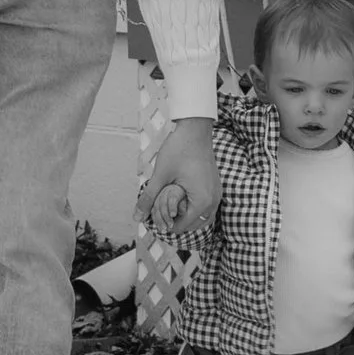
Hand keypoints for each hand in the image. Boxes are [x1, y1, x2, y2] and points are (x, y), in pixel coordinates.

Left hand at [139, 117, 220, 240]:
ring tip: (170, 209)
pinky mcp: (215, 185)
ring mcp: (217, 192)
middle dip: (177, 224)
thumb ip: (148, 198)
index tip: (153, 218)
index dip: (165, 226)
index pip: (182, 227)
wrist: (195, 127)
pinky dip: (195, 209)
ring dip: (187, 218)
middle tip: (160, 215)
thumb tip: (137, 217)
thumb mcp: (160, 176)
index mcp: (202, 201)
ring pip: (202, 217)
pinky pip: (207, 206)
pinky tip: (181, 200)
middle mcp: (213, 200)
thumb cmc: (178, 149)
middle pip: (194, 226)